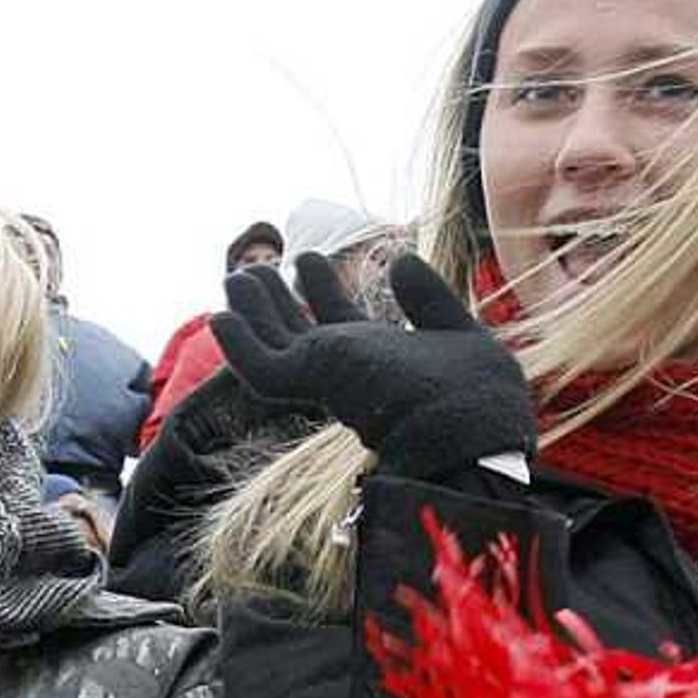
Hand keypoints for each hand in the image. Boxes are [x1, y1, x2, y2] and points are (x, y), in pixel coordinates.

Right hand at [208, 251, 535, 481]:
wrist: (470, 438)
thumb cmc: (478, 400)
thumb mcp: (459, 332)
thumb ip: (429, 298)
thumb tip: (400, 259)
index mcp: (386, 363)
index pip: (343, 322)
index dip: (323, 289)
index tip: (308, 259)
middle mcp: (352, 372)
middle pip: (301, 332)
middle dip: (278, 300)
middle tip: (255, 266)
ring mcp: (329, 379)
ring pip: (275, 345)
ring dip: (252, 311)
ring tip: (234, 275)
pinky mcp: (313, 382)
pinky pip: (263, 369)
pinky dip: (239, 346)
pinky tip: (219, 317)